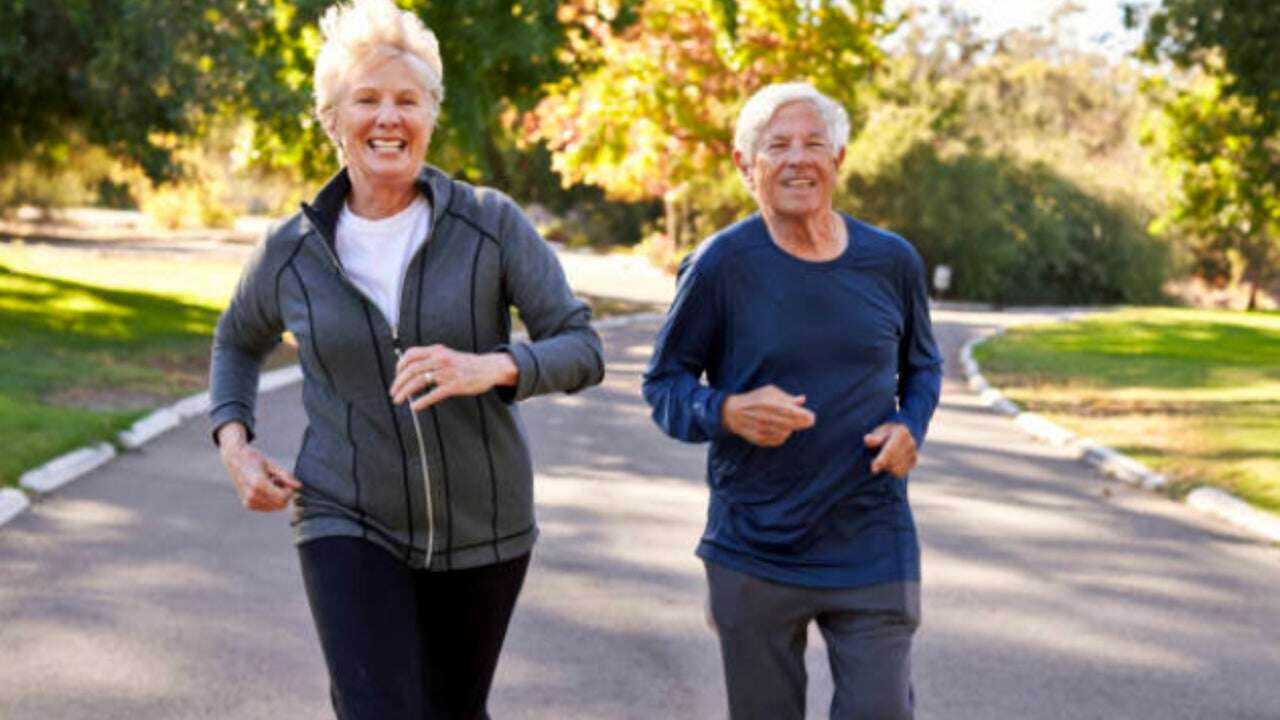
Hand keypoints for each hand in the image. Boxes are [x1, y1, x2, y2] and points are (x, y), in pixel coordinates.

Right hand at [217, 424, 301, 511]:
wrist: (234, 459)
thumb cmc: (253, 459)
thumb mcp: (272, 465)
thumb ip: (286, 476)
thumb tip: (299, 486)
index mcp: (259, 484)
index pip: (283, 498)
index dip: (289, 491)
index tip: (286, 480)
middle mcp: (252, 495)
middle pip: (280, 505)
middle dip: (285, 495)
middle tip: (279, 480)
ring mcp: (248, 502)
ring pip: (275, 507)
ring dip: (277, 497)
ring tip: (271, 483)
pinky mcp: (247, 504)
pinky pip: (267, 507)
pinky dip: (271, 500)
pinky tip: (265, 488)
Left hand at [391, 344, 517, 411]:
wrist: (489, 367)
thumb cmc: (467, 364)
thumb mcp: (447, 355)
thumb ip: (432, 358)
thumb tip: (412, 367)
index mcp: (437, 351)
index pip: (411, 354)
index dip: (399, 365)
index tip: (396, 376)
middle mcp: (440, 359)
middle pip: (412, 369)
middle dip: (398, 382)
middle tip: (393, 392)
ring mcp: (447, 372)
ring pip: (419, 381)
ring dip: (405, 391)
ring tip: (398, 399)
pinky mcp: (455, 385)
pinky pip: (434, 393)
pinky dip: (422, 400)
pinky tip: (415, 406)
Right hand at [721, 384, 815, 446]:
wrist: (733, 413)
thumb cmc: (755, 400)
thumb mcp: (769, 392)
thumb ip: (786, 397)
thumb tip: (802, 399)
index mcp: (767, 403)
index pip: (789, 411)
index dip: (803, 415)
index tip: (812, 417)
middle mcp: (763, 417)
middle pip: (788, 424)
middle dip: (802, 424)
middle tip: (809, 422)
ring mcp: (760, 429)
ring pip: (784, 433)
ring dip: (791, 429)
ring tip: (791, 424)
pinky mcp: (758, 439)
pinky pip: (777, 441)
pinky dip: (783, 437)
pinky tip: (783, 431)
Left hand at [864, 422, 917, 476]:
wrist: (897, 435)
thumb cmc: (883, 434)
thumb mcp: (877, 433)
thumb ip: (873, 438)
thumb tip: (867, 439)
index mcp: (901, 432)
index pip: (890, 451)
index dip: (881, 461)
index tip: (873, 469)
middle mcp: (910, 442)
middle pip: (893, 461)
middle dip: (882, 464)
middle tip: (873, 461)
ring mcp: (914, 452)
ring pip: (897, 469)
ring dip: (886, 467)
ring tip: (883, 458)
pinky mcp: (914, 461)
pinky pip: (900, 473)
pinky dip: (892, 470)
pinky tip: (889, 462)